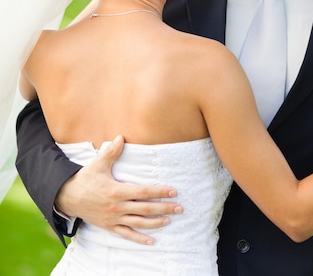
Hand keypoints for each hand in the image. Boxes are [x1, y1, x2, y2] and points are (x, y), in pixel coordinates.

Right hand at [56, 135, 183, 243]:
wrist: (67, 197)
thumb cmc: (85, 179)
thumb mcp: (98, 164)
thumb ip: (111, 152)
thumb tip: (121, 137)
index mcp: (116, 191)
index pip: (143, 192)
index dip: (159, 192)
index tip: (173, 191)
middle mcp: (117, 207)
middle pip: (145, 209)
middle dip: (164, 208)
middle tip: (180, 208)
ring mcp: (113, 218)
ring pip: (138, 223)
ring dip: (155, 223)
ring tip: (169, 220)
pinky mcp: (109, 226)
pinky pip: (126, 235)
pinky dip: (139, 239)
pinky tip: (152, 241)